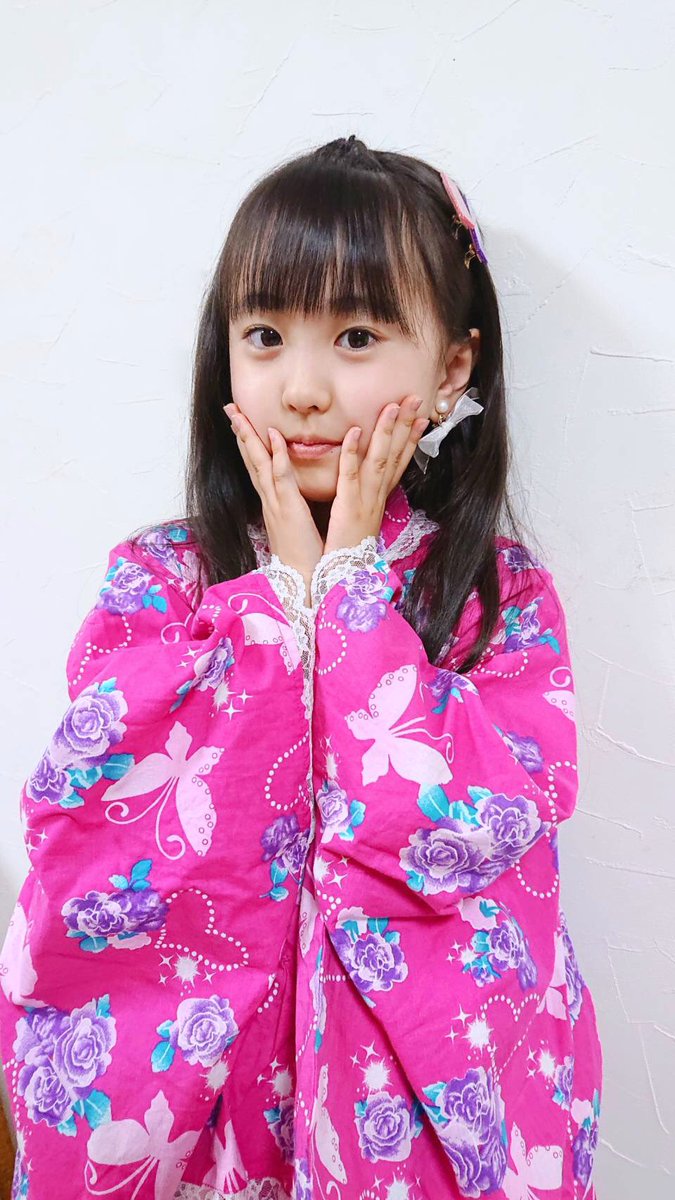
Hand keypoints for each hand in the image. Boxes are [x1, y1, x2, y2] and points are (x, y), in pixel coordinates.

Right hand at [223, 403, 323, 602]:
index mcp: (272, 505)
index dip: (249, 445)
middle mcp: (269, 501)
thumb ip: (292, 509)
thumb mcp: (296, 527)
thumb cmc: (304, 556)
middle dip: (241, 434)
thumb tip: (293, 499)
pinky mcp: (288, 510)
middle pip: (251, 461)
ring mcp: (276, 504)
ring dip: (249, 438)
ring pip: (259, 464)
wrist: (303, 581)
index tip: (241, 424)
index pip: (258, 469)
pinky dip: (276, 456)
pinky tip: (273, 436)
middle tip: (230, 409)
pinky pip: (281, 478)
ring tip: (239, 415)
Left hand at [323, 395, 427, 555]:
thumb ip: (364, 498)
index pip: (399, 463)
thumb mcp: (361, 519)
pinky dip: (352, 454)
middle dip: (405, 425)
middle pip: (395, 456)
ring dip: (385, 432)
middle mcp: (377, 497)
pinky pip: (350, 477)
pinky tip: (355, 432)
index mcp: (380, 499)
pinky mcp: (346, 507)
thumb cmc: (347, 549)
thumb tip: (368, 483)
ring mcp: (364, 501)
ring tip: (391, 407)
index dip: (411, 438)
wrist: (343, 578)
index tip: (422, 416)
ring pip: (378, 461)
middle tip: (415, 398)